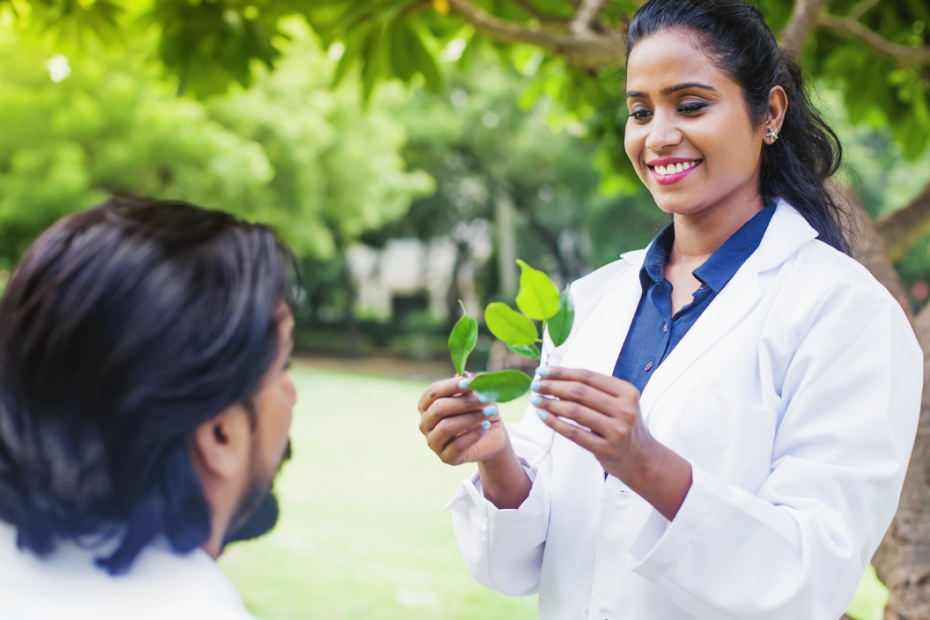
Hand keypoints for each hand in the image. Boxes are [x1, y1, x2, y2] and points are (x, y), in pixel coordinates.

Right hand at [418, 375, 507, 465]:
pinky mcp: (446, 458)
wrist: (492, 436)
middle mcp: (425, 424)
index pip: (433, 392)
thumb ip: (468, 385)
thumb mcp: (476, 394)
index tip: (470, 382)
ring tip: (489, 412)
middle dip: (463, 402)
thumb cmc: (479, 411)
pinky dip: (474, 434)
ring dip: (471, 418)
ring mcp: (433, 442)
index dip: (451, 385)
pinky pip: (458, 445)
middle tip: (485, 398)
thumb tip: (464, 374)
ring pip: (447, 427)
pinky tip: (486, 426)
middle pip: (438, 409)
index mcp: (427, 406)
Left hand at [532, 366, 691, 519]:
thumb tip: (555, 377)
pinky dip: (555, 423)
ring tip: (535, 400)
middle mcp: (625, 409)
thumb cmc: (623, 426)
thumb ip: (594, 391)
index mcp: (627, 392)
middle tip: (535, 385)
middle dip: (552, 386)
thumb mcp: (619, 403)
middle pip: (579, 392)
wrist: (642, 459)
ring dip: (550, 404)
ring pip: (574, 411)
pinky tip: (542, 416)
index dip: (562, 372)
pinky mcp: (606, 449)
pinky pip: (574, 433)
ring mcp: (617, 430)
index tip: (542, 371)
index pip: (588, 376)